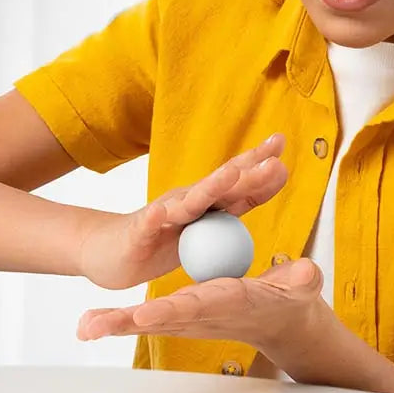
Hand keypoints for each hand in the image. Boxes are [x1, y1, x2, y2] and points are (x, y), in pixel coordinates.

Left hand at [76, 257, 326, 363]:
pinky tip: (90, 323)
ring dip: (115, 324)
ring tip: (83, 327)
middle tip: (96, 326)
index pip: (198, 305)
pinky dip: (119, 321)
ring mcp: (191, 318)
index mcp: (231, 302)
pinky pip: (147, 320)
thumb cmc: (294, 299)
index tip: (146, 313)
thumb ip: (302, 280)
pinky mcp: (183, 315)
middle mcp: (205, 314)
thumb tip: (304, 274)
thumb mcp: (304, 286)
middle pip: (160, 319)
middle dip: (128, 323)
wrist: (282, 322)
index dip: (172, 309)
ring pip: (147, 322)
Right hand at [77, 134, 287, 290]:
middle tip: (274, 157)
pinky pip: (148, 226)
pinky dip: (155, 220)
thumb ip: (240, 199)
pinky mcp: (140, 234)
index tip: (281, 141)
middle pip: (220, 183)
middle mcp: (186, 200)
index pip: (236, 178)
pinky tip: (162, 214)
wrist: (111, 251)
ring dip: (210, 187)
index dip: (258, 161)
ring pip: (189, 201)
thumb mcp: (209, 220)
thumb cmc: (164, 236)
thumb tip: (277, 173)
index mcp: (206, 200)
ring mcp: (163, 215)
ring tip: (230, 176)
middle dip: (247, 170)